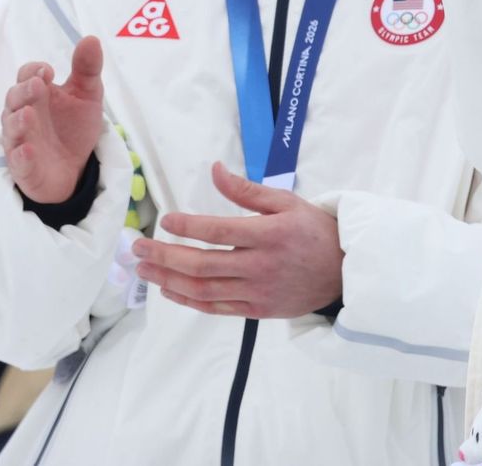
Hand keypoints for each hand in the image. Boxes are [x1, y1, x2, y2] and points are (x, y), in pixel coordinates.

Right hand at [1, 36, 104, 203]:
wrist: (76, 168)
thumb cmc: (75, 126)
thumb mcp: (88, 95)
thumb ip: (87, 68)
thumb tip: (91, 39)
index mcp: (37, 94)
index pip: (26, 76)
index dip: (34, 71)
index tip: (48, 71)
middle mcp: (23, 114)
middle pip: (14, 99)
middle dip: (24, 92)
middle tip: (37, 86)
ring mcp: (20, 141)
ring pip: (12, 129)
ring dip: (19, 122)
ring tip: (29, 115)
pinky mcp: (24, 167)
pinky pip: (18, 161)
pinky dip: (22, 156)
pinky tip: (28, 150)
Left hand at [133, 162, 343, 318]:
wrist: (343, 272)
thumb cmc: (314, 231)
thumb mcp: (288, 203)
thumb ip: (248, 190)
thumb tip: (214, 170)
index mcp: (270, 234)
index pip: (219, 231)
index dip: (188, 227)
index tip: (165, 220)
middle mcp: (261, 266)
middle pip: (202, 264)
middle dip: (164, 255)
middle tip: (138, 248)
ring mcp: (257, 291)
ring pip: (203, 289)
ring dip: (168, 279)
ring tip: (144, 268)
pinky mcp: (257, 310)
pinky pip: (215, 307)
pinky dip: (188, 300)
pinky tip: (169, 289)